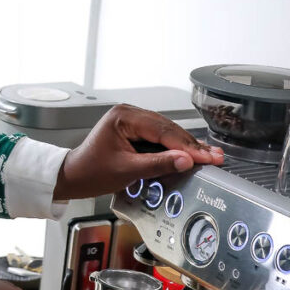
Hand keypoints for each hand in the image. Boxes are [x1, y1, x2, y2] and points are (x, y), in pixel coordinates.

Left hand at [53, 103, 223, 200]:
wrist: (74, 176)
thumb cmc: (92, 172)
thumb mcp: (127, 170)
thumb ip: (158, 164)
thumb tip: (185, 160)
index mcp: (124, 117)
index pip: (163, 131)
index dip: (188, 146)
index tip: (207, 157)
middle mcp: (128, 113)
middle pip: (168, 129)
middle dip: (192, 145)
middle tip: (215, 157)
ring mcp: (132, 120)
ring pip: (166, 132)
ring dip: (186, 146)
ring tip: (209, 156)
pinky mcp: (134, 130)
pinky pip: (159, 137)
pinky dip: (174, 147)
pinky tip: (190, 154)